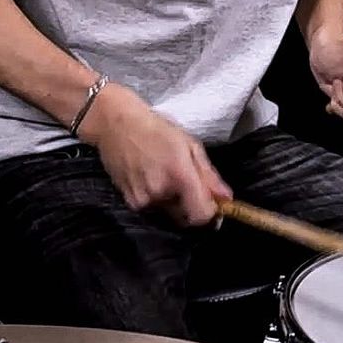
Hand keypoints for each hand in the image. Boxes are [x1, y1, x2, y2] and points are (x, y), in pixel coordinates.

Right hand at [80, 83, 231, 225]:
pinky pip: (152, 209)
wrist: (115, 124)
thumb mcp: (190, 145)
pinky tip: (152, 179)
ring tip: (166, 177)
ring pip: (169, 214)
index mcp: (180, 176)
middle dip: (191, 206)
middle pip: (186, 218)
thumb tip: (227, 198)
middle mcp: (160, 194)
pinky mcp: (129, 202)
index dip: (210, 214)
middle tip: (187, 185)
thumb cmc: (156, 129)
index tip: (212, 204)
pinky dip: (157, 200)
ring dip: (173, 203)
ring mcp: (142, 201)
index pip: (201, 216)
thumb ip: (209, 175)